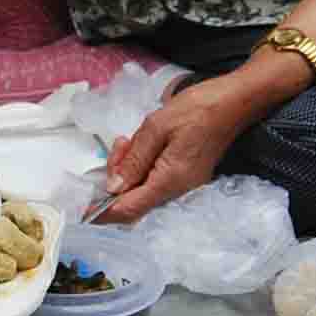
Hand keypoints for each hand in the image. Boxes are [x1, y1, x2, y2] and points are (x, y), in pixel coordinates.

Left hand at [92, 74, 262, 222]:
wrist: (234, 102)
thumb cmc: (196, 110)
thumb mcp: (156, 128)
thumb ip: (133, 160)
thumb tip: (113, 188)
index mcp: (169, 181)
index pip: (130, 209)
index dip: (103, 213)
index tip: (82, 210)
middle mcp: (178, 190)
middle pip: (134, 199)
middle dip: (117, 177)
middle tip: (120, 144)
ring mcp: (185, 184)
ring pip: (144, 188)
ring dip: (129, 168)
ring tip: (130, 140)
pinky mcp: (187, 175)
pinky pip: (155, 179)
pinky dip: (142, 166)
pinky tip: (141, 145)